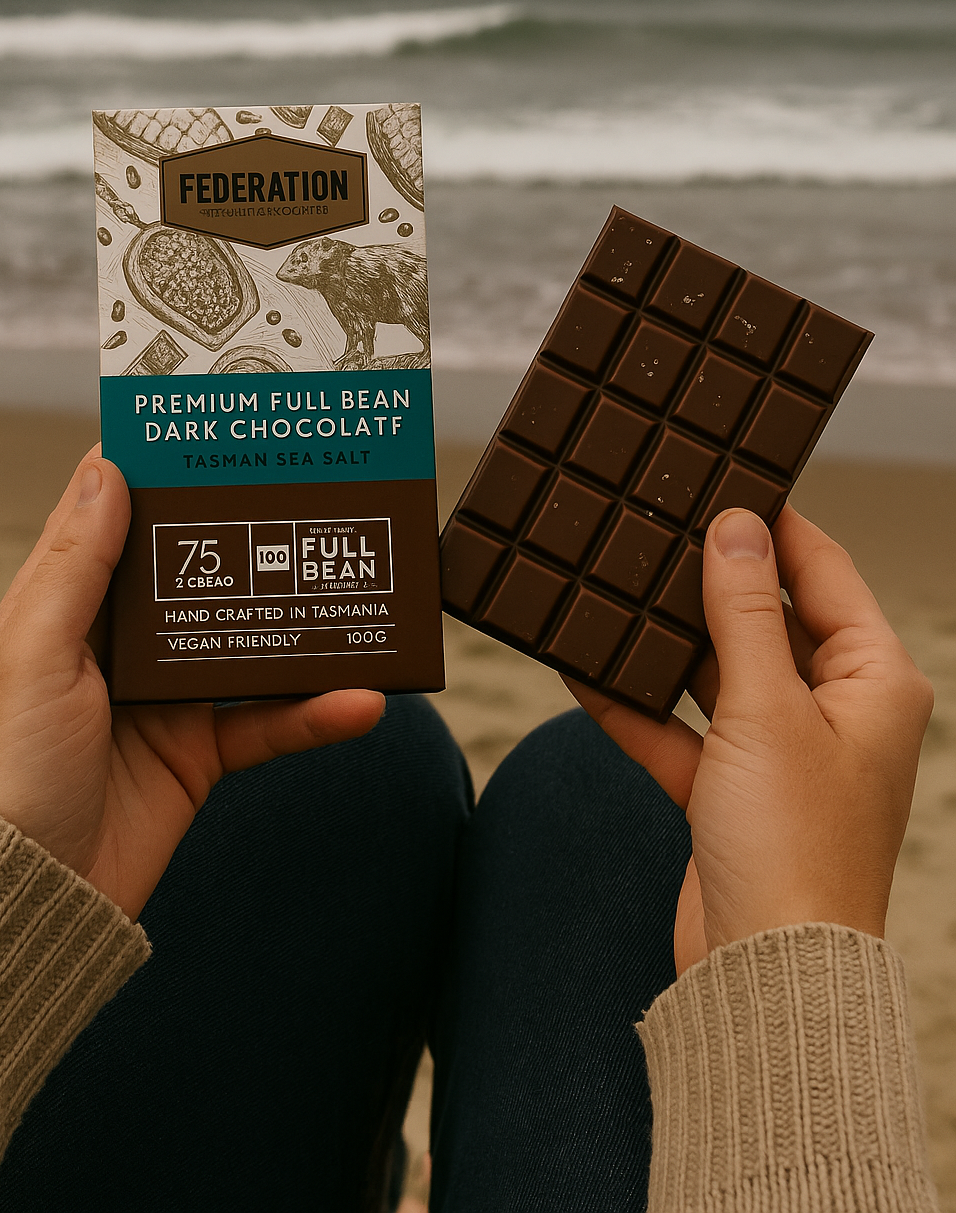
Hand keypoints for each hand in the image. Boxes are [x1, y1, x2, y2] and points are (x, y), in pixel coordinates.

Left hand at [0, 449, 385, 919]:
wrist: (31, 900)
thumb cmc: (7, 773)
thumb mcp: (34, 654)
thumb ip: (77, 566)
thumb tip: (106, 470)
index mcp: (67, 607)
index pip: (116, 517)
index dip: (159, 469)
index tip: (214, 427)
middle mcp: (120, 642)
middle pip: (197, 567)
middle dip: (249, 530)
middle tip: (310, 484)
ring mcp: (166, 697)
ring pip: (248, 638)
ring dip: (302, 619)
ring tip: (357, 580)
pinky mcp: (202, 753)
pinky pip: (271, 722)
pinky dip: (317, 712)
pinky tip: (362, 698)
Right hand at [567, 505, 932, 973]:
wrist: (763, 974)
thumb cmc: (795, 849)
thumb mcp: (765, 709)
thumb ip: (744, 612)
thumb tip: (736, 527)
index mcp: (873, 681)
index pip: (823, 572)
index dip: (773, 526)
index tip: (720, 481)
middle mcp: (833, 711)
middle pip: (766, 618)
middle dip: (708, 581)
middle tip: (652, 528)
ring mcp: (778, 753)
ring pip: (716, 672)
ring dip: (665, 642)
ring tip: (612, 587)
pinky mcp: (728, 793)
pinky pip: (677, 730)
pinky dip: (635, 707)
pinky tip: (582, 670)